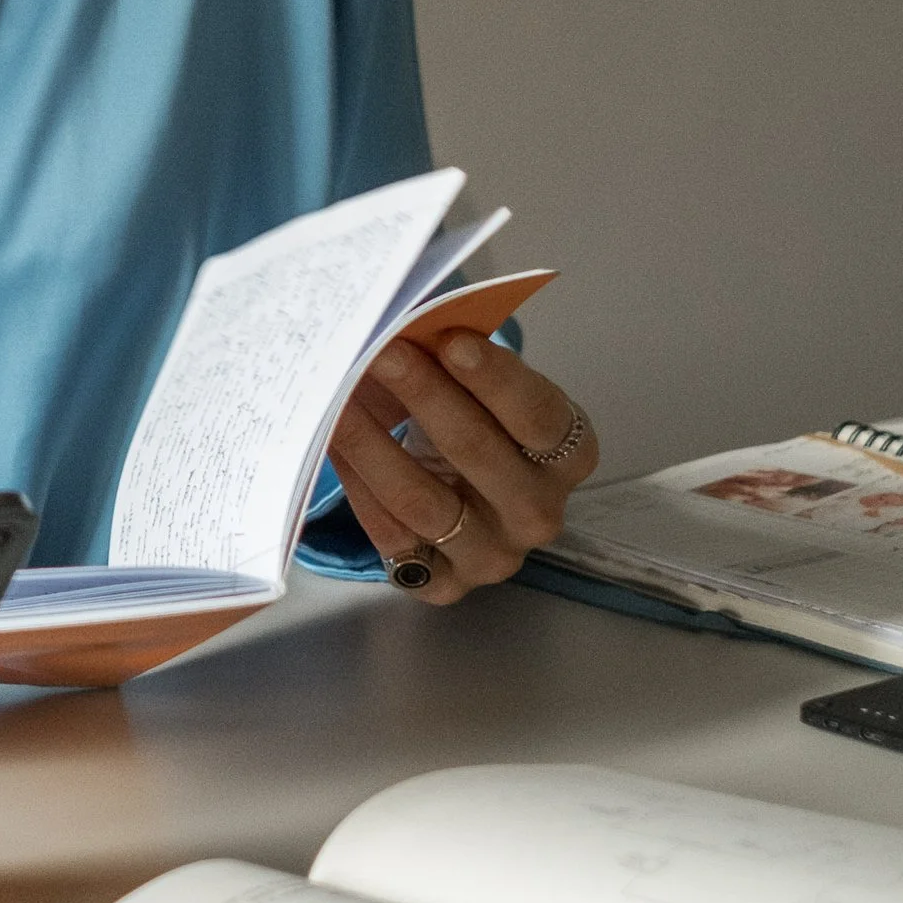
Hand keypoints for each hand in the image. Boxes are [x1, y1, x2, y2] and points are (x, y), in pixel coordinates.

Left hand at [330, 335, 598, 604]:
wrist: (462, 488)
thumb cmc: (477, 415)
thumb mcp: (484, 383)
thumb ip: (461, 354)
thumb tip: (406, 318)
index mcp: (569, 453)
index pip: (539, 416)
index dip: (496, 378)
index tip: (450, 340)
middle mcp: (538, 513)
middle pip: (479, 454)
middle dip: (425, 396)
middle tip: (380, 352)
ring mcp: (492, 556)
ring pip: (425, 501)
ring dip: (375, 442)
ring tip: (338, 395)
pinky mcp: (442, 584)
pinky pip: (391, 536)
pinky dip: (357, 483)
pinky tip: (333, 440)